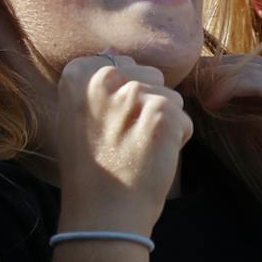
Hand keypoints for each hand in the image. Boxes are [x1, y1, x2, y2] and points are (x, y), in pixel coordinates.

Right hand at [52, 53, 190, 235]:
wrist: (102, 213)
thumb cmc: (91, 169)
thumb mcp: (78, 116)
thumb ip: (97, 81)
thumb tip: (114, 49)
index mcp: (77, 74)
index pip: (121, 62)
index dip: (123, 95)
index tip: (106, 124)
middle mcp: (103, 78)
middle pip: (150, 76)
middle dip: (147, 105)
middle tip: (124, 139)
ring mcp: (134, 95)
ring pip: (170, 97)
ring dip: (164, 123)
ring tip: (137, 149)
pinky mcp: (162, 114)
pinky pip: (184, 118)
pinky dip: (177, 139)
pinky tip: (153, 157)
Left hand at [187, 55, 261, 213]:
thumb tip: (253, 130)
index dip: (230, 78)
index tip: (201, 90)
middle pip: (252, 62)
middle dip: (216, 70)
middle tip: (185, 82)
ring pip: (251, 67)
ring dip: (216, 76)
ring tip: (191, 90)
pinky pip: (257, 81)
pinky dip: (230, 87)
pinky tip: (211, 102)